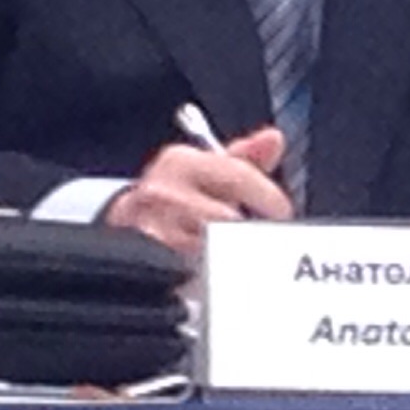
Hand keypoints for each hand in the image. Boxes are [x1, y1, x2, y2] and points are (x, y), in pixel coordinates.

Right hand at [105, 126, 291, 257]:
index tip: (282, 212)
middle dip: (247, 230)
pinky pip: (188, 270)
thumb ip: (245, 159)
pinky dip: (204, 271)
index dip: (268, 196)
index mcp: (180, 161)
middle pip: (224, 216)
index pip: (237, 175)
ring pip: (208, 246)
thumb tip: (274, 138)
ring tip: (232, 254)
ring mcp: (147, 225)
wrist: (126, 225)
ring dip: (226, 253)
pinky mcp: (143, 258)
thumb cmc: (178, 195)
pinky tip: (209, 269)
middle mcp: (160, 190)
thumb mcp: (207, 170)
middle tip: (262, 239)